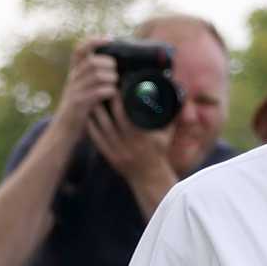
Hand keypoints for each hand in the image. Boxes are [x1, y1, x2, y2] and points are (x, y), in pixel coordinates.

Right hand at [52, 38, 120, 139]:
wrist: (63, 133)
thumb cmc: (80, 112)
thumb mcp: (84, 92)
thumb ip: (94, 80)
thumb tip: (116, 70)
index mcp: (74, 73)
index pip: (80, 49)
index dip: (94, 41)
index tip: (109, 38)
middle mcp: (73, 79)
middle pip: (92, 61)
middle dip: (108, 64)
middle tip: (116, 71)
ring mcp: (74, 91)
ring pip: (95, 74)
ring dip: (110, 76)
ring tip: (116, 83)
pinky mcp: (78, 104)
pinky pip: (96, 92)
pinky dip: (108, 90)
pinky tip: (113, 93)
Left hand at [85, 91, 178, 207]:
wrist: (150, 178)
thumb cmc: (159, 152)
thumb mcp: (167, 134)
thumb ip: (171, 115)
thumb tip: (178, 95)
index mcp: (142, 137)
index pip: (126, 114)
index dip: (119, 99)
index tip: (117, 86)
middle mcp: (129, 144)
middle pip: (111, 119)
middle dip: (105, 102)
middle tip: (102, 88)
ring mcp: (117, 151)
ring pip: (101, 127)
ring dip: (95, 111)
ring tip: (92, 97)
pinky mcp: (109, 156)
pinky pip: (96, 138)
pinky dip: (91, 125)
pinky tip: (88, 115)